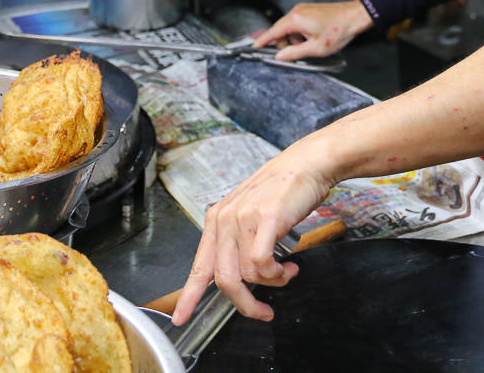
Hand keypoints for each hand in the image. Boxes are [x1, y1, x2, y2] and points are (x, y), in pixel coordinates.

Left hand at [171, 139, 337, 324]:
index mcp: (215, 221)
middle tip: (263, 312)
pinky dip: (277, 273)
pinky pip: (262, 263)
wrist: (304, 165)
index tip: (180, 318)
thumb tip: (241, 279)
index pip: (198, 266)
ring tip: (285, 273)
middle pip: (223, 279)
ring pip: (247, 275)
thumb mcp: (249, 218)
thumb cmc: (280, 194)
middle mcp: (223, 220)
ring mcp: (241, 219)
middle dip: (245, 304)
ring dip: (271, 283)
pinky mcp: (263, 219)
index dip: (189, 296)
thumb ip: (239, 245)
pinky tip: (288, 266)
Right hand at [252, 0, 371, 61]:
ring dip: (293, 38)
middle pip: (279, 30)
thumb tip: (280, 56)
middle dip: (283, 43)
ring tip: (308, 46)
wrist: (357, 15)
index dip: (263, 42)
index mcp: (295, 20)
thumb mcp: (317, 48)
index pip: (272, 32)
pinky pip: (296, 22)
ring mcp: (302, 9)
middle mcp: (296, 12)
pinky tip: (311, 38)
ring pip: (289, 27)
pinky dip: (299, 32)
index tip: (255, 48)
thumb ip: (295, 53)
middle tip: (293, 54)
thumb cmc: (339, 31)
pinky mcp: (308, 9)